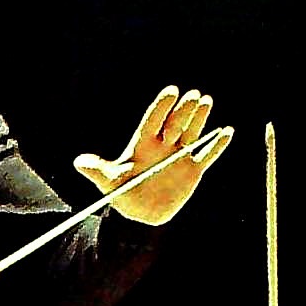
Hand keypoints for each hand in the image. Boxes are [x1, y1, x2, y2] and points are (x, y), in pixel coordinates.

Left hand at [73, 86, 232, 225]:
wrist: (141, 215)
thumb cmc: (123, 193)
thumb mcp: (108, 182)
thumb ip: (97, 170)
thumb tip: (78, 162)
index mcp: (143, 143)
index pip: (154, 120)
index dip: (162, 107)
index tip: (172, 91)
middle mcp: (163, 145)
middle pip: (175, 123)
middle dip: (184, 110)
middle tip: (194, 95)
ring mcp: (179, 156)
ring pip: (192, 133)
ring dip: (200, 118)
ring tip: (206, 101)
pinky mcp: (192, 170)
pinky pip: (207, 155)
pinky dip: (217, 145)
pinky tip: (226, 131)